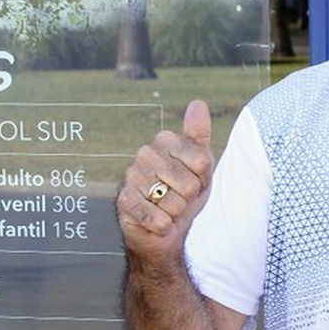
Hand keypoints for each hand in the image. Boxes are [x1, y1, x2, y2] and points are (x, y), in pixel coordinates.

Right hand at [117, 100, 215, 260]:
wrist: (166, 226)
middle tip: (179, 197)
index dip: (204, 178)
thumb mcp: (201, 163)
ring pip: (173, 203)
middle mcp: (146, 154)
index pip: (202, 161)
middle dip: (189, 198)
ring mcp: (132, 176)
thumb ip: (199, 135)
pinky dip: (163, 225)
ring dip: (175, 213)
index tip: (195, 180)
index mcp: (165, 140)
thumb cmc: (184, 191)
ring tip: (167, 208)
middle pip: (189, 184)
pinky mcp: (124, 200)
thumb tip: (198, 103)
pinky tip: (158, 221)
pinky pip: (157, 218)